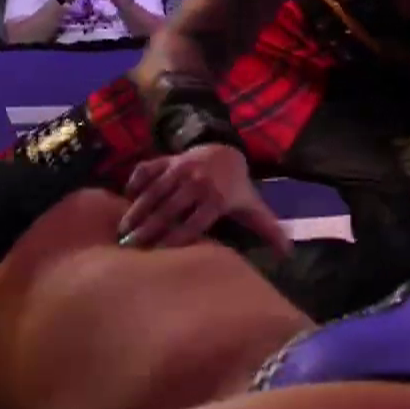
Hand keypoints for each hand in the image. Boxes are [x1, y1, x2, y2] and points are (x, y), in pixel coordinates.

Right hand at [117, 143, 291, 255]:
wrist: (225, 151)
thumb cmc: (236, 189)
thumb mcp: (252, 208)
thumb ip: (267, 230)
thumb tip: (288, 252)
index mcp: (216, 199)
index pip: (192, 223)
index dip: (175, 240)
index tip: (158, 257)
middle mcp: (196, 183)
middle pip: (169, 210)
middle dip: (148, 229)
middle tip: (129, 249)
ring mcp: (179, 169)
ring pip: (154, 192)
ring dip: (136, 211)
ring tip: (121, 232)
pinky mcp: (166, 159)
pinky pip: (147, 169)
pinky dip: (135, 182)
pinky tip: (123, 198)